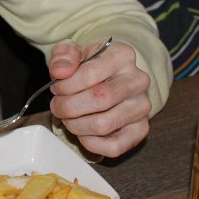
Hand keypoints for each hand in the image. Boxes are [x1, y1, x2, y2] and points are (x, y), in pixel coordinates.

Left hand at [47, 39, 151, 158]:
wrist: (111, 78)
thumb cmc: (90, 66)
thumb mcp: (73, 52)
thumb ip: (63, 55)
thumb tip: (60, 72)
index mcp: (122, 55)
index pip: (88, 74)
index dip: (65, 86)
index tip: (56, 88)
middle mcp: (138, 81)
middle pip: (99, 100)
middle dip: (68, 106)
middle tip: (58, 106)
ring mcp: (142, 107)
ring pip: (103, 125)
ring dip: (76, 125)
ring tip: (68, 117)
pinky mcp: (141, 130)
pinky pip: (114, 146)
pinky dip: (90, 143)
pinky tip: (82, 131)